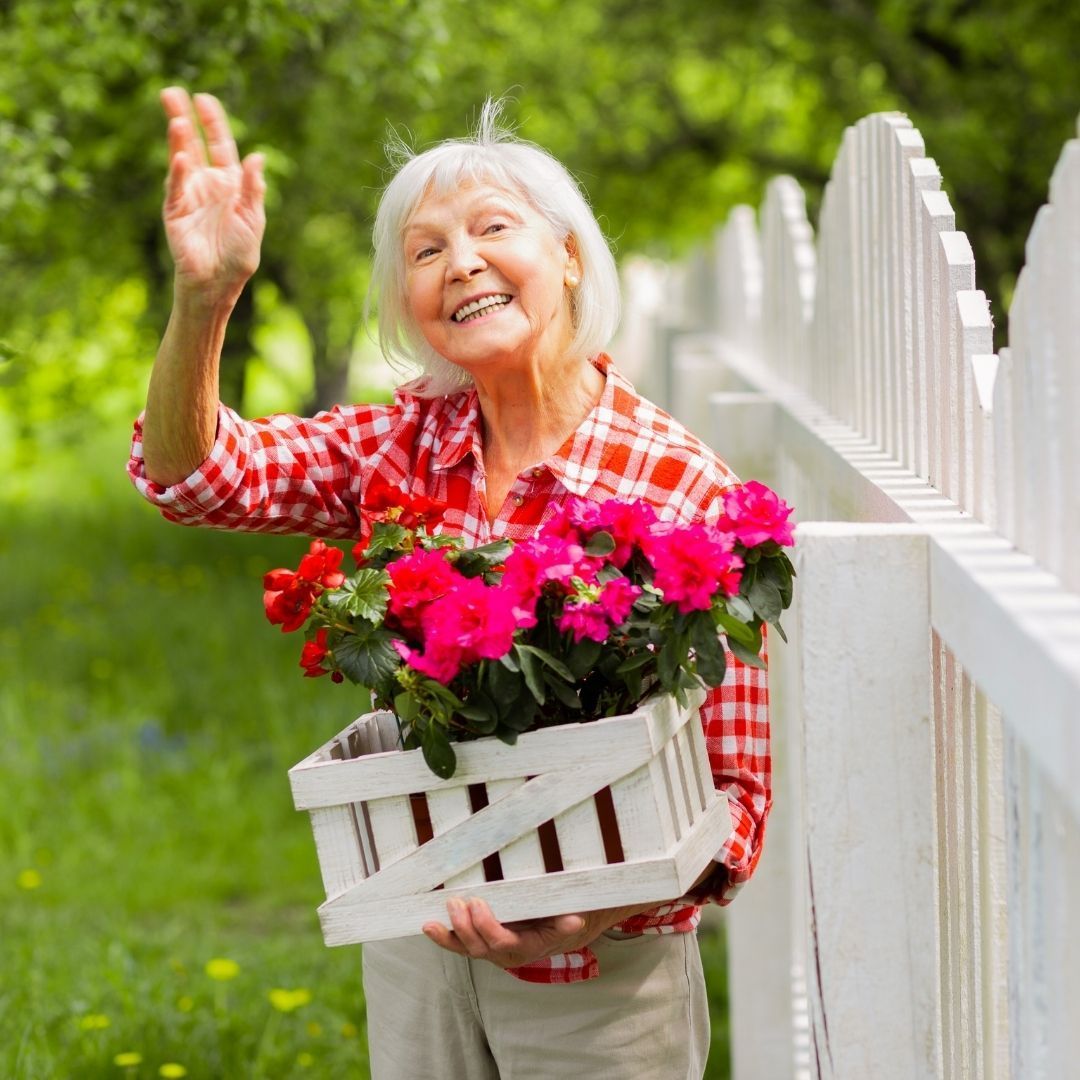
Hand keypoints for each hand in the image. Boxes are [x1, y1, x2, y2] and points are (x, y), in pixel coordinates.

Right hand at [160, 87, 265, 303]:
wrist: (218, 284)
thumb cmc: (238, 256)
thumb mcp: (252, 220)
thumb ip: (252, 189)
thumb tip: (257, 157)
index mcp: (228, 184)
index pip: (220, 146)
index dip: (213, 123)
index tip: (204, 99)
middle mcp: (206, 184)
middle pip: (192, 144)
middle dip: (184, 118)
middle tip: (172, 92)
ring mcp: (188, 196)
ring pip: (180, 159)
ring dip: (177, 139)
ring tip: (176, 117)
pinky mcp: (175, 211)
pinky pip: (176, 188)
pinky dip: (178, 173)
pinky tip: (181, 158)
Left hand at [422, 896, 659, 968]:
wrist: (565, 925)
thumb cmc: (566, 915)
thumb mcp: (573, 914)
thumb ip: (570, 920)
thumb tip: (575, 920)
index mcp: (528, 947)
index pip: (502, 943)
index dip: (487, 926)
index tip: (478, 902)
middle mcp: (508, 954)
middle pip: (480, 948)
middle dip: (465, 926)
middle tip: (457, 901)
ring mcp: (493, 950)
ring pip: (467, 949)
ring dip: (449, 935)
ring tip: (433, 921)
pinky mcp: (484, 941)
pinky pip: (462, 943)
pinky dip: (445, 936)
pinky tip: (429, 925)